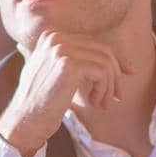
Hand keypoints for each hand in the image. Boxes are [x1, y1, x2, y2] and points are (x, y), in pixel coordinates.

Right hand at [0, 30, 133, 156]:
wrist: (25, 120)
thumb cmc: (43, 101)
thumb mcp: (59, 73)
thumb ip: (80, 62)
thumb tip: (117, 63)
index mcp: (53, 36)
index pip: (95, 43)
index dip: (116, 60)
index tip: (129, 73)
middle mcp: (56, 38)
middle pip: (103, 51)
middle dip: (115, 75)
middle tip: (116, 97)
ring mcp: (61, 49)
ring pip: (106, 63)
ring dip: (109, 86)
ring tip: (102, 103)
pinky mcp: (68, 65)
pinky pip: (102, 73)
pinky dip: (104, 90)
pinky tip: (94, 102)